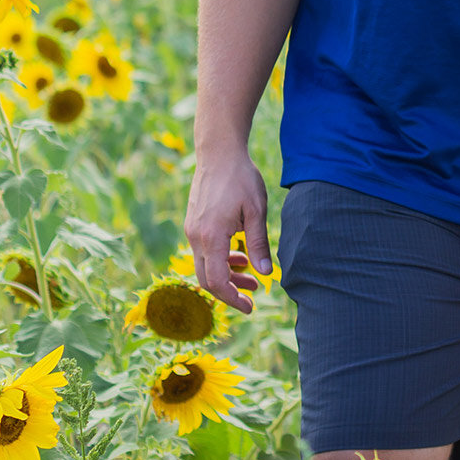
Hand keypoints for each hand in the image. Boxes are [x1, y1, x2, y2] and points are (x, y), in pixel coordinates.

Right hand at [184, 144, 272, 313]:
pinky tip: (239, 256)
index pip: (217, 281)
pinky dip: (220, 259)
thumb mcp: (256, 211)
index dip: (233, 299)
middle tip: (253, 296)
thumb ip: (259, 244)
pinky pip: (204, 251)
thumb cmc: (241, 179)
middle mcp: (196, 237)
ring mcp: (192, 230)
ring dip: (226, 275)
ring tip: (252, 277)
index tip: (250, 306)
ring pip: (205, 265)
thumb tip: (267, 273)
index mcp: (211, 237)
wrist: (219, 153)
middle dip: (229, 292)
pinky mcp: (194, 224)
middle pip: (207, 279)